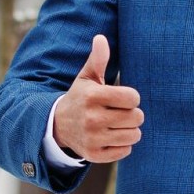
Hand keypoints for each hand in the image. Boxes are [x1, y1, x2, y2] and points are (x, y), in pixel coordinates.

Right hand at [52, 35, 143, 162]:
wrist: (57, 125)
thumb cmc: (80, 97)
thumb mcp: (86, 78)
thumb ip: (97, 59)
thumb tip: (101, 38)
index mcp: (93, 96)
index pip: (132, 98)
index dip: (131, 97)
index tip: (122, 98)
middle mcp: (92, 118)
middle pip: (136, 117)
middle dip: (132, 114)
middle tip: (120, 112)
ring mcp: (93, 138)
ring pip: (134, 135)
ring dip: (129, 130)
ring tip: (117, 125)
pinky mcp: (95, 155)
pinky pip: (125, 151)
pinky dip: (122, 145)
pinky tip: (111, 137)